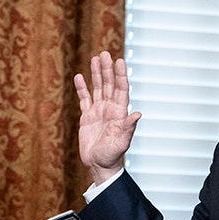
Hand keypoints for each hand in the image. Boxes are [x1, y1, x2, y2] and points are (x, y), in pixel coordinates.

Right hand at [73, 51, 141, 183]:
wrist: (99, 166)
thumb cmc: (112, 156)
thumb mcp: (121, 143)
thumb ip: (128, 128)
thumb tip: (138, 114)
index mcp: (119, 113)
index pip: (121, 89)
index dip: (120, 75)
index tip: (119, 61)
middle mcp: (110, 109)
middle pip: (109, 84)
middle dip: (107, 69)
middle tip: (105, 54)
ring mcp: (99, 111)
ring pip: (98, 88)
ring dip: (97, 74)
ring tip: (95, 58)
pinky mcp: (87, 117)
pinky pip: (84, 99)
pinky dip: (82, 88)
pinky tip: (80, 77)